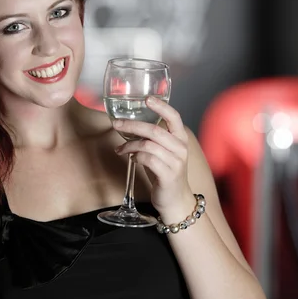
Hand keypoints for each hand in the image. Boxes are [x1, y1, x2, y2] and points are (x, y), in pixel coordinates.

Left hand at [113, 97, 194, 217]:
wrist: (176, 199)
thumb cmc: (165, 172)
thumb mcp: (163, 151)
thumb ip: (152, 139)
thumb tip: (129, 125)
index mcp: (181, 138)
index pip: (174, 117)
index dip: (161, 106)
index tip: (147, 99)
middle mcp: (181, 148)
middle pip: (155, 130)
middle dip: (132, 125)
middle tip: (116, 124)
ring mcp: (176, 162)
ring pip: (148, 145)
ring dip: (130, 145)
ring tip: (121, 149)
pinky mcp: (168, 175)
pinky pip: (148, 160)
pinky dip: (136, 157)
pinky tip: (132, 159)